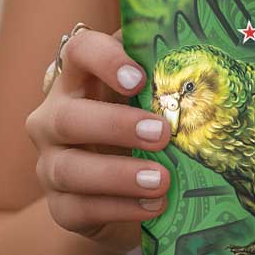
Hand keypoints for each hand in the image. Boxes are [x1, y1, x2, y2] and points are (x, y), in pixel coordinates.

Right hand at [25, 26, 171, 251]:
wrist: (120, 191)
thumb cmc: (140, 125)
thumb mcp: (149, 96)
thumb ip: (163, 72)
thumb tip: (204, 45)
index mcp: (78, 79)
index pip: (78, 51)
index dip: (104, 59)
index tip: (138, 78)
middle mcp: (54, 117)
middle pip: (68, 117)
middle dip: (115, 125)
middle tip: (162, 133)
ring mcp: (50, 164)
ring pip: (69, 169)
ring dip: (118, 174)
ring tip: (162, 180)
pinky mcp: (60, 207)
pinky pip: (79, 209)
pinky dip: (119, 208)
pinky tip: (153, 205)